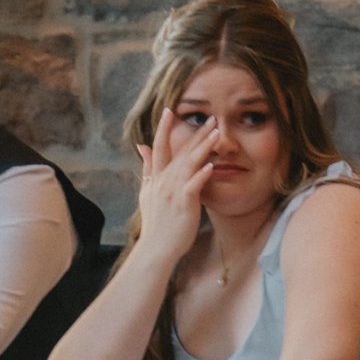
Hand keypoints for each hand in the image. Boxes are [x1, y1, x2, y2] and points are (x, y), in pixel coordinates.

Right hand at [136, 108, 217, 268]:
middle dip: (196, 134)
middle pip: (181, 152)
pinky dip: (202, 175)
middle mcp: (164, 182)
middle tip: (211, 118)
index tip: (170, 110)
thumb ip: (147, 168)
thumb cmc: (155, 224)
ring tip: (217, 134)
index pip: (159, 147)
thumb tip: (142, 146)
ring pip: (189, 164)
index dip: (163, 128)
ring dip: (203, 148)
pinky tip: (212, 165)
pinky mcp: (184, 204)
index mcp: (156, 178)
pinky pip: (194, 186)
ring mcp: (173, 192)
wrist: (155, 249)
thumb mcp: (147, 193)